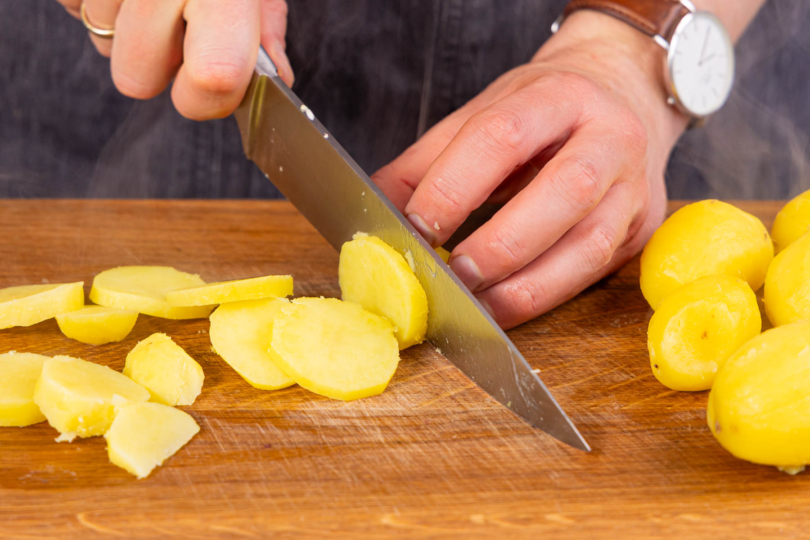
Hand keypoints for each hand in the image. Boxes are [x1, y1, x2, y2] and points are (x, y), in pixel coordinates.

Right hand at [55, 0, 292, 119]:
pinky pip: (74, 8)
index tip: (218, 80)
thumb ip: (267, 26)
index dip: (211, 96)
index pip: (215, 79)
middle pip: (135, 80)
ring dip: (129, 26)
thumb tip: (277, 77)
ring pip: (102, 44)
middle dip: (159, 65)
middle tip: (179, 22)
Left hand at [373, 12, 687, 328]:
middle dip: (500, 245)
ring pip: (590, 246)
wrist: (620, 96)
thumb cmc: (542, 110)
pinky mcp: (640, 231)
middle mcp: (611, 137)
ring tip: (476, 307)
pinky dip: (544, 298)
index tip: (415, 228)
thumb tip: (374, 211)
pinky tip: (505, 308)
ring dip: (526, 287)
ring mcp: (635, 188)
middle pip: (565, 192)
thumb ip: (427, 163)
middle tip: (451, 276)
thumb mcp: (483, 114)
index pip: (503, 137)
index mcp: (561, 95)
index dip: (455, 187)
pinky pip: (592, 273)